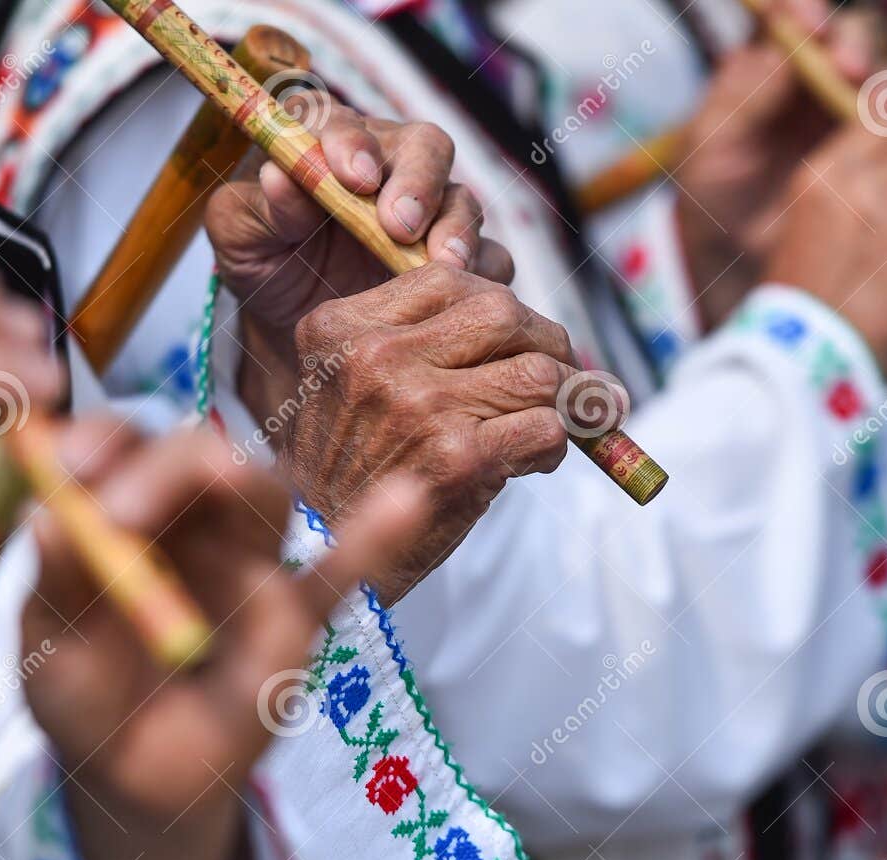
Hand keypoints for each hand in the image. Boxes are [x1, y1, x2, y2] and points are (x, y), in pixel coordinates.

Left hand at [22, 418, 423, 859]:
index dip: (101, 443)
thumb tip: (45, 514)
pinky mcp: (291, 620)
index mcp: (118, 515)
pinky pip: (336, 579)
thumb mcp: (51, 654)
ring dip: (242, 480)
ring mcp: (246, 568)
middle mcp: (186, 523)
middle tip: (120, 512)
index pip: (117, 452)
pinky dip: (371, 540)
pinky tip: (407, 501)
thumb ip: (57, 589)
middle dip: (162, 467)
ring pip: (260, 499)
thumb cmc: (87, 701)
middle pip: (193, 459)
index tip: (72, 461)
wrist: (137, 785)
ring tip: (224, 480)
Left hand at [205, 107, 513, 340]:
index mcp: (331, 145)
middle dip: (416, 181)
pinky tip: (462, 294)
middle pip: (425, 146)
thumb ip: (258, 205)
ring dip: (455, 229)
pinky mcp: (458, 260)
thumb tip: (279, 177)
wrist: (295, 327)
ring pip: (462, 200)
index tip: (350, 175)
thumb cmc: (265, 264)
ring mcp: (431, 213)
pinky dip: (481, 273)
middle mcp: (390, 168)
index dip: (350, 141)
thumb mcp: (239, 238)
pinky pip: (489, 258)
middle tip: (400, 223)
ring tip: (442, 264)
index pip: (344, 122)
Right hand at [259, 264, 604, 603]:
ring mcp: (420, 406)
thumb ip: (413, 337)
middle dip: (545, 342)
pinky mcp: (459, 458)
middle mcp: (377, 358)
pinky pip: (547, 428)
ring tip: (549, 419)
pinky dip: (558, 444)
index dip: (498, 306)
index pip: (450, 278)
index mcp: (342, 329)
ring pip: (538, 371)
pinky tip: (533, 459)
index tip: (513, 336)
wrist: (325, 553)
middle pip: (503, 313)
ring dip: (562, 397)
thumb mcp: (347, 380)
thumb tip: (523, 318)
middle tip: (556, 375)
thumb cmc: (348, 468)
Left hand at [673, 0, 882, 325]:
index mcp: (760, 64)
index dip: (803, 11)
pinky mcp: (870, 141)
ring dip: (879, 78)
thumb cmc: (711, 197)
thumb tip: (791, 46)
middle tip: (850, 69)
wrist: (735, 258)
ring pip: (876, 70)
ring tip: (872, 102)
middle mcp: (808, 76)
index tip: (811, 27)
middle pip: (844, 35)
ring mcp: (842, 107)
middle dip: (851, 42)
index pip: (789, 15)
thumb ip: (747, 94)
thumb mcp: (711, 146)